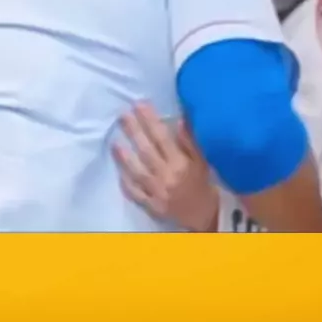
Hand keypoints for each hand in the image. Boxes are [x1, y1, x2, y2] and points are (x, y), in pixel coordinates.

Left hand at [113, 104, 217, 230]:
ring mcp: (157, 192)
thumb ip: (190, 140)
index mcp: (181, 163)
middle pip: (146, 151)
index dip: (150, 120)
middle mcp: (167, 176)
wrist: (205, 216)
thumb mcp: (202, 160)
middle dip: (134, 131)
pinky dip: (126, 182)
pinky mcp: (151, 206)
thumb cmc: (202, 183)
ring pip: (137, 172)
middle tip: (123, 115)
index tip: (140, 104)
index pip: (162, 137)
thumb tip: (179, 118)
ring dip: (124, 157)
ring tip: (115, 141)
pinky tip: (118, 171)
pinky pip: (135, 193)